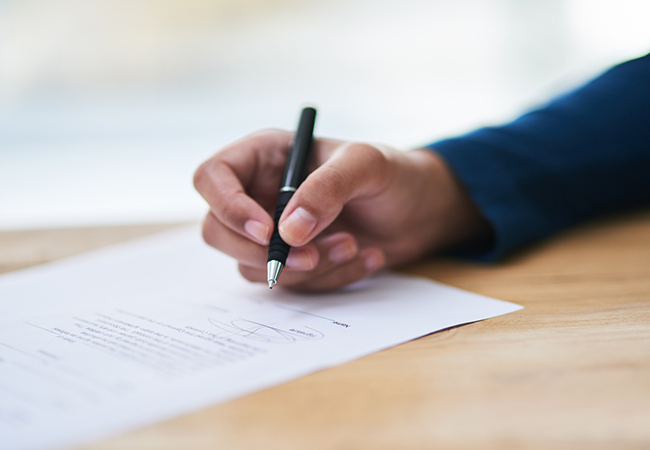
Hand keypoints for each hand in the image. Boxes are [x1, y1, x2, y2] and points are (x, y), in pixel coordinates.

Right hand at [194, 130, 488, 290]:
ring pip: (254, 265)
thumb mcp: (367, 165)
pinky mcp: (293, 261)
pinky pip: (290, 284)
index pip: (212, 177)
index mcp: (265, 156)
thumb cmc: (394, 174)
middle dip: (262, 252)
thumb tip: (288, 232)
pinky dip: (329, 278)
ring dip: (307, 267)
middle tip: (309, 256)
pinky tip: (367, 257)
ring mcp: (274, 231)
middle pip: (217, 231)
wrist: (421, 211)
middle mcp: (259, 194)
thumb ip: (328, 188)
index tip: (268, 231)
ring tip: (354, 244)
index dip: (227, 207)